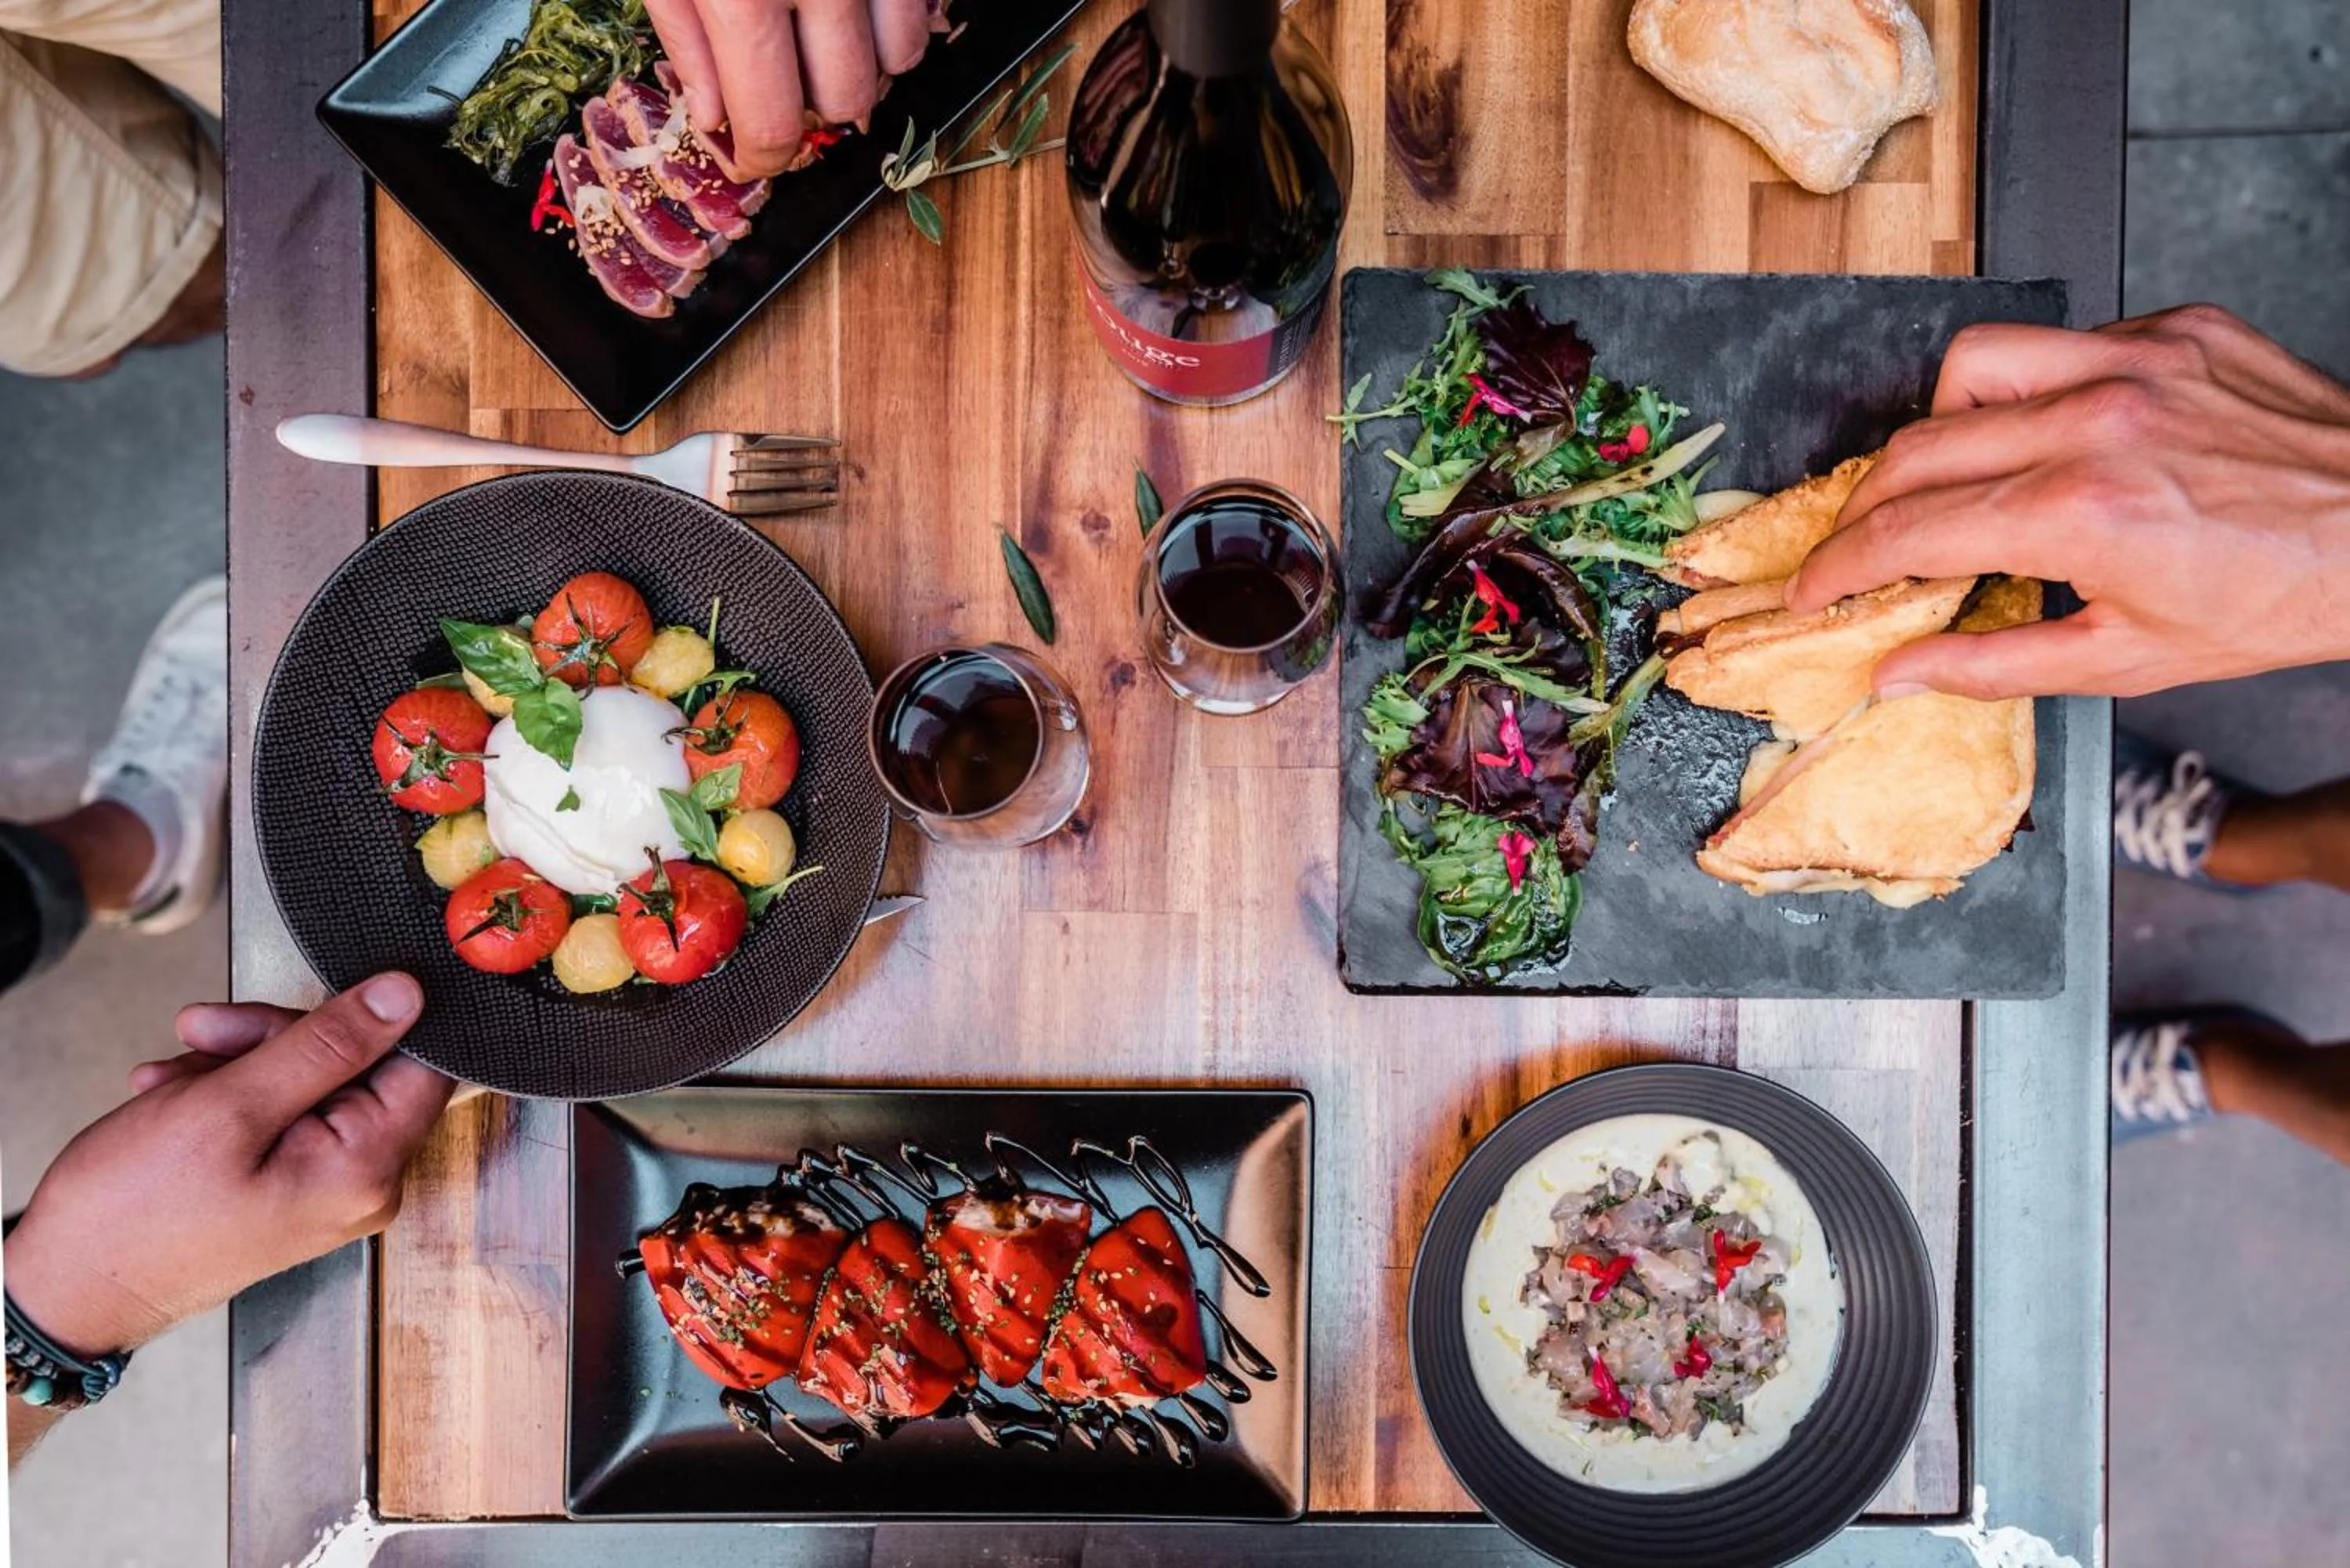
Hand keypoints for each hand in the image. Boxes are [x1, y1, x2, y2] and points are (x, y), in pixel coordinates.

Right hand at [2, 975, 451, 1358]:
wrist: (66, 1288)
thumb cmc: (135, 1214)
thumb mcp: (230, 1106)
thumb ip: (327, 1045)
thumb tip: (407, 996)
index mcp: (367, 1168)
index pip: (422, 1061)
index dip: (369, 1015)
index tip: (309, 1000)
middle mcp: (360, 1184)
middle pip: (358, 1065)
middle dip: (276, 1038)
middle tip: (206, 1034)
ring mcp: (324, 1188)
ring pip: (309, 1082)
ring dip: (239, 1062)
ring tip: (174, 1076)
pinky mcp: (288, 1187)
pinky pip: (279, 1115)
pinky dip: (227, 1094)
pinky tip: (175, 1094)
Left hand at [645, 0, 938, 176]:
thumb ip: (684, 33)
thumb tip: (714, 115)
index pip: (773, 120)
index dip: (763, 154)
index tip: (754, 155)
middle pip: (845, 97)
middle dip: (814, 105)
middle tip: (783, 77)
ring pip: (901, 56)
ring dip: (868, 61)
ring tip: (826, 33)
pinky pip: (925, 7)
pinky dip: (896, 18)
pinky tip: (858, 1)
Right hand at [1784, 305, 2349, 698]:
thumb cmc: (2285, 598)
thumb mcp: (2130, 661)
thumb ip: (1994, 664)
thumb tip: (1898, 673)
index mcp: (2081, 511)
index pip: (1908, 530)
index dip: (1840, 566)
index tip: (1814, 589)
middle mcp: (2098, 420)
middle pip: (1917, 446)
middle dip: (1868, 507)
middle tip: (1864, 548)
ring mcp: (2137, 361)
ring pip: (1972, 364)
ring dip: (1937, 423)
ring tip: (1951, 474)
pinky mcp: (2176, 329)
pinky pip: (2061, 343)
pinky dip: (2034, 390)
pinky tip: (2057, 435)